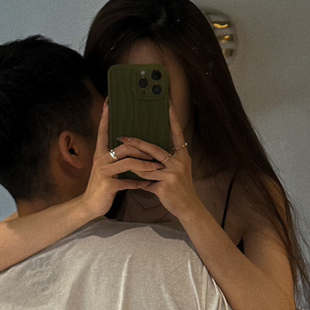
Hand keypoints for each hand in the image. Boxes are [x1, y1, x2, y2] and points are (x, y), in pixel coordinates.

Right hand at [80, 100, 166, 218]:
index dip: (106, 116)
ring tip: (158, 167)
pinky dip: (140, 184)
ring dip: (146, 165)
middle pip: (124, 147)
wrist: (90, 205)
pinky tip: (149, 185)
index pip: (103, 131)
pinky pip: (128, 182)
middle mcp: (100, 159)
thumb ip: (118, 159)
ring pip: (128, 163)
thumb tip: (133, 149)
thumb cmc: (103, 186)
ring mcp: (104, 172)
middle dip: (142, 149)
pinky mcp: (108, 185)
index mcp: (100, 153)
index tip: (110, 101)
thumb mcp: (108, 169)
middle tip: (157, 151)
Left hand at [115, 103, 202, 220]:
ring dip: (133, 162)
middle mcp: (179, 161)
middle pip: (154, 147)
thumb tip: (145, 155)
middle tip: (122, 136)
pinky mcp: (166, 184)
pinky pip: (146, 178)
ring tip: (120, 158)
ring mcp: (173, 172)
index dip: (172, 117)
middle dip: (136, 142)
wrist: (189, 208)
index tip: (167, 101)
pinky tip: (129, 178)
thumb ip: (161, 163)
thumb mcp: (176, 172)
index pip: (176, 132)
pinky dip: (138, 178)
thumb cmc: (179, 189)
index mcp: (182, 155)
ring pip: (147, 164)